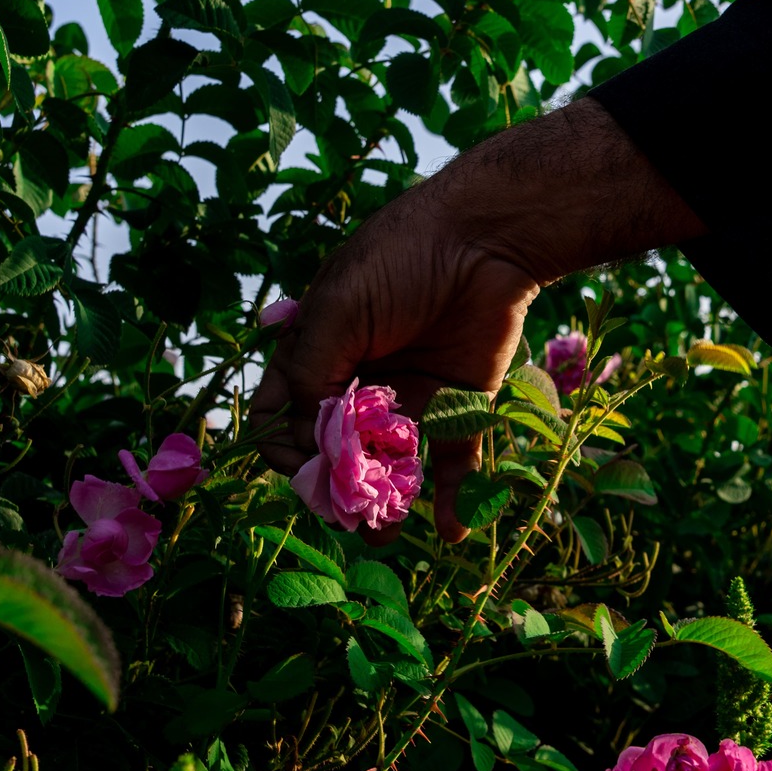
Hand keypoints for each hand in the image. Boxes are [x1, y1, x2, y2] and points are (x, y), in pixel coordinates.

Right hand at [248, 98, 703, 542]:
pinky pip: (455, 463)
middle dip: (337, 487)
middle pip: (335, 450)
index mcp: (317, 351)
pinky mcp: (462, 406)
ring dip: (386, 505)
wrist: (488, 235)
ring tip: (385, 535)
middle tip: (349, 512)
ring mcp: (410, 397)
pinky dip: (454, 499)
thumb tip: (299, 436)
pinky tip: (452, 528)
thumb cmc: (401, 257)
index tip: (305, 465)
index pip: (283, 415)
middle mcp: (360, 381)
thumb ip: (310, 370)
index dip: (285, 446)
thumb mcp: (338, 307)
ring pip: (390, 467)